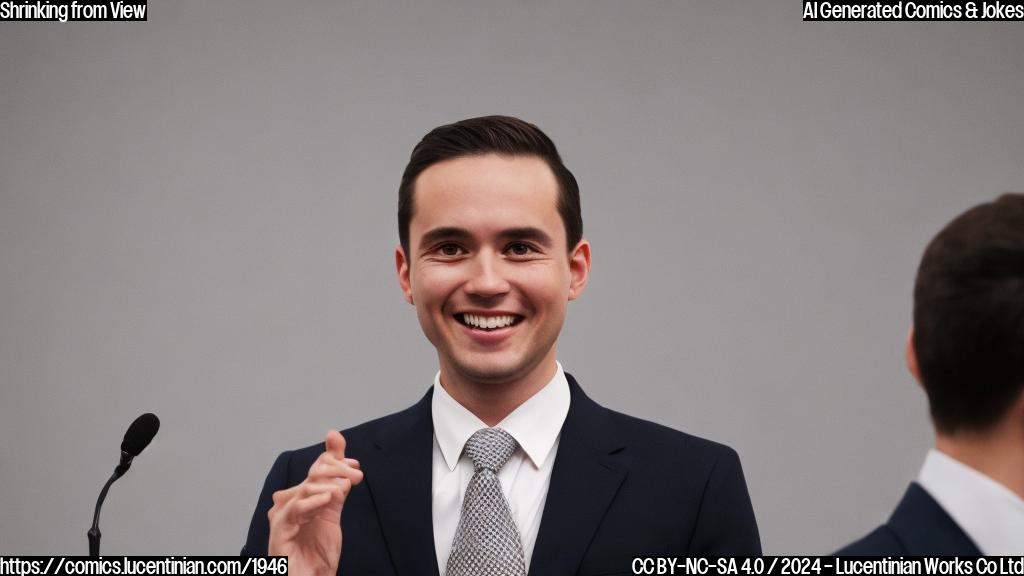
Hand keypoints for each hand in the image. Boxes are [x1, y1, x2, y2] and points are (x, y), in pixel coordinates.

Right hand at [267, 430, 363, 575]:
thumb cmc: (318, 553)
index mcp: (300, 498)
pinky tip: (327, 498)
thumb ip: (338, 489)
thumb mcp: (332, 514)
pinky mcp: (279, 530)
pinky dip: (312, 501)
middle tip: (357, 476)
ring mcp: (281, 516)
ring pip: (304, 488)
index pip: (315, 469)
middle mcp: (288, 503)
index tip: (355, 464)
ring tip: (345, 488)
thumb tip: (349, 465)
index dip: (334, 460)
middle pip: (312, 475)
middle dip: (337, 470)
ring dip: (329, 485)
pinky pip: (294, 510)